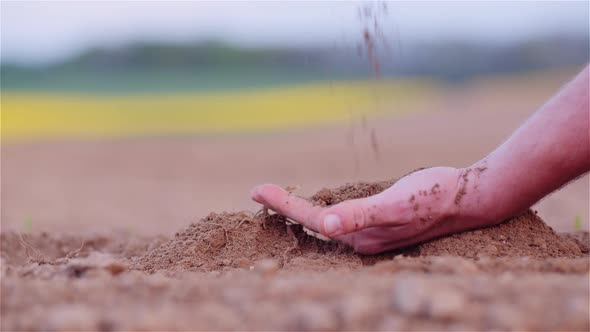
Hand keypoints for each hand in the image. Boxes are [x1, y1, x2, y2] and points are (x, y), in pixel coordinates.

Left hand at [251, 167, 466, 253]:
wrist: (471, 198)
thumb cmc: (434, 197)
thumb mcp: (396, 205)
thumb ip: (360, 215)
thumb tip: (327, 225)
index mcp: (360, 238)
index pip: (312, 220)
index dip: (282, 205)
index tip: (254, 190)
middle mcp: (363, 242)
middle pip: (314, 225)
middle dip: (285, 210)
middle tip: (259, 192)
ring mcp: (374, 235)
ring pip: (328, 224)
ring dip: (303, 211)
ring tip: (281, 199)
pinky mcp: (384, 225)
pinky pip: (345, 219)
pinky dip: (328, 210)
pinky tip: (325, 204)